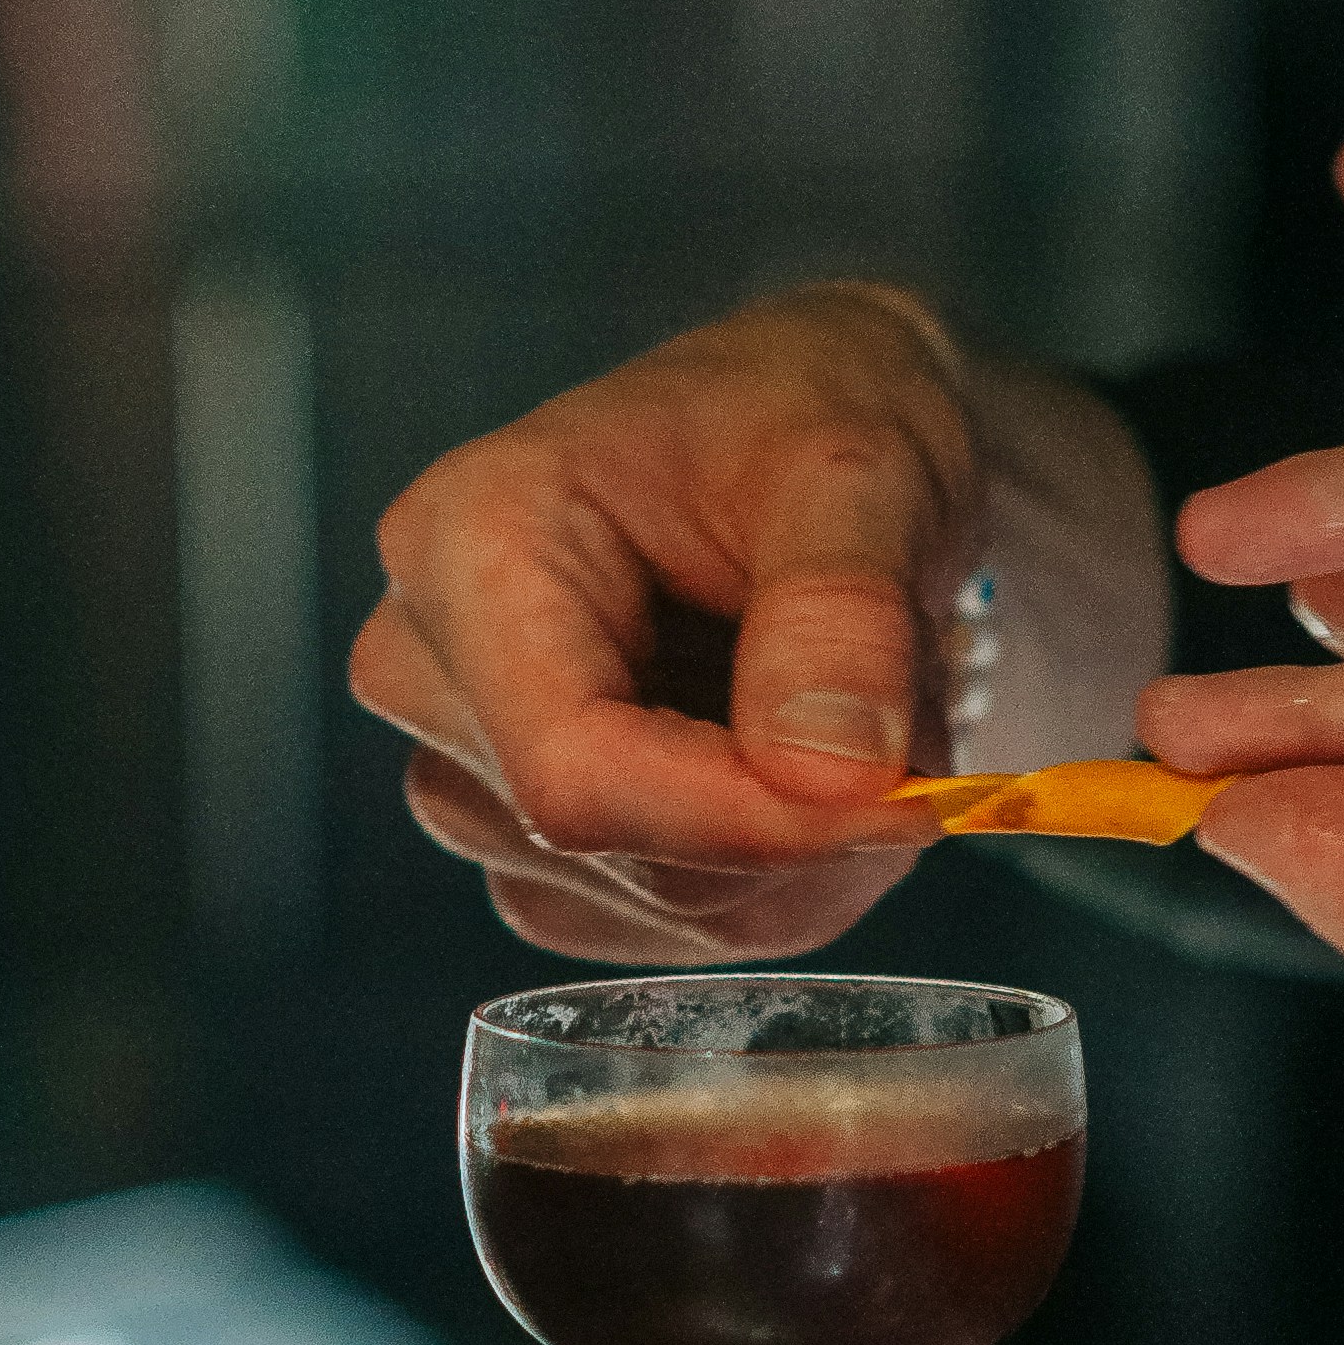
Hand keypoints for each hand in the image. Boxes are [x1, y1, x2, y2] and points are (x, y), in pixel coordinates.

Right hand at [350, 285, 979, 961]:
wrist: (809, 445)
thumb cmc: (809, 416)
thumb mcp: (859, 470)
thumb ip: (842, 613)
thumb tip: (828, 772)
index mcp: (467, 543)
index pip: (575, 769)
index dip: (750, 817)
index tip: (905, 798)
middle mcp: (432, 669)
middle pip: (625, 849)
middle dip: (809, 814)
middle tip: (911, 706)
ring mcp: (468, 772)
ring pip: (671, 904)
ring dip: (817, 846)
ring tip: (856, 706)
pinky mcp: (531, 849)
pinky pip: (681, 928)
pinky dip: (791, 876)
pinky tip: (806, 762)